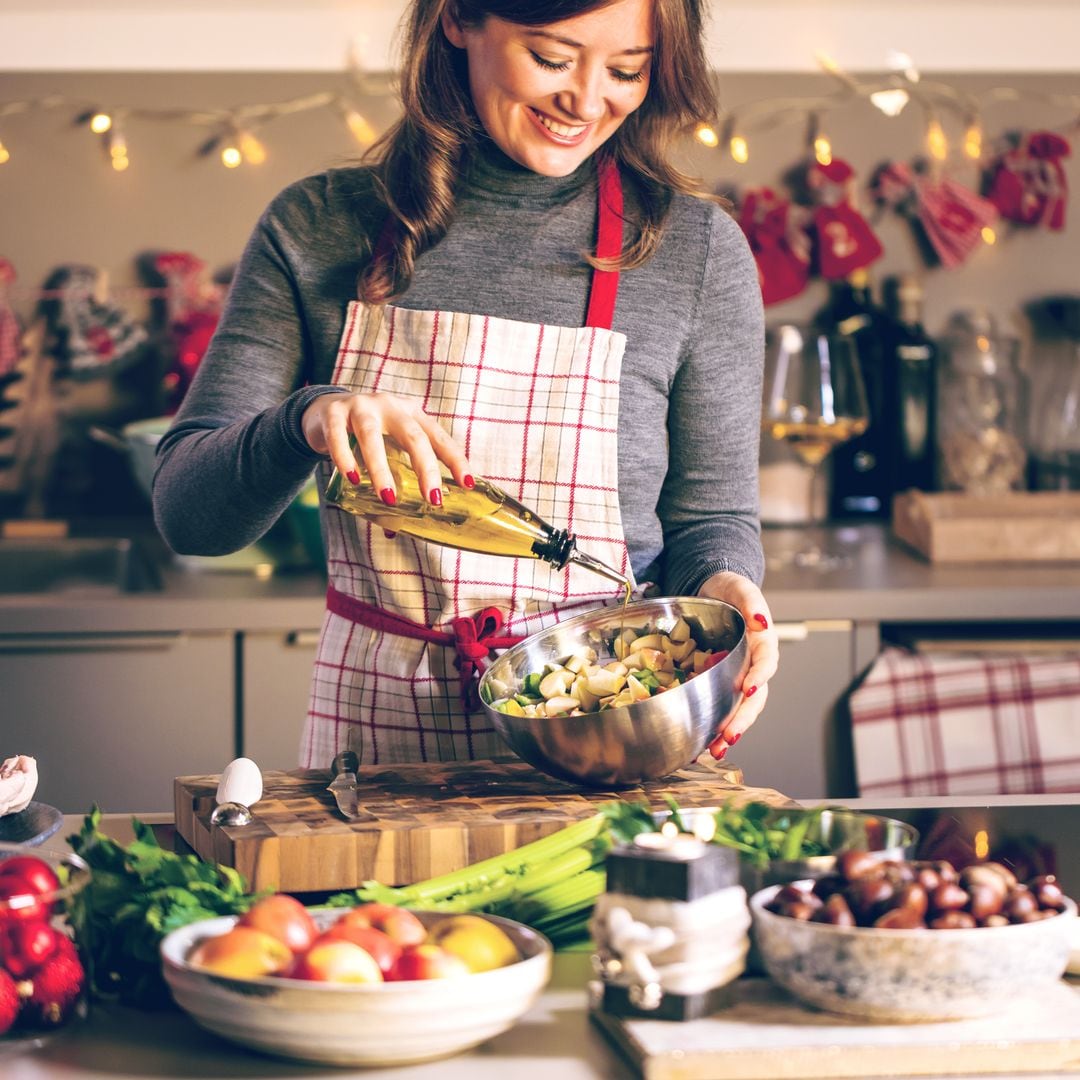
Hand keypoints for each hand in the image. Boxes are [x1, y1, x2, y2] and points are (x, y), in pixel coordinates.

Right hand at [302, 392, 473, 504]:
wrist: (322, 411)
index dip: (455, 460)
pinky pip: (339, 436)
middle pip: (413, 436)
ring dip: (382, 469)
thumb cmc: (362, 436)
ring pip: (372, 437)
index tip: (468, 484)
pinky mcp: (333, 413)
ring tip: (388, 498)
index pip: (438, 437)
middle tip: (433, 500)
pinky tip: (353, 478)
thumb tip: (394, 531)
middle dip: (426, 469)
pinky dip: (346, 459)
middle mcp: (390, 407)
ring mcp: (360, 406)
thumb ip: (391, 482)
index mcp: (410, 414)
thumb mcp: (385, 450)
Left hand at [696, 571, 778, 758]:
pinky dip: (713, 725)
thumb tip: (761, 622)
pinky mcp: (721, 682)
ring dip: (729, 731)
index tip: (748, 690)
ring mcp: (738, 675)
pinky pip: (721, 706)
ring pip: (739, 709)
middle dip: (742, 718)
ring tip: (715, 750)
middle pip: (754, 697)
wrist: (714, 591)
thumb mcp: (740, 588)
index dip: (759, 677)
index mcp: (762, 643)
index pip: (766, 663)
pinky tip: (701, 742)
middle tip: (728, 737)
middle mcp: (753, 664)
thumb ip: (751, 602)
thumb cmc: (730, 590)